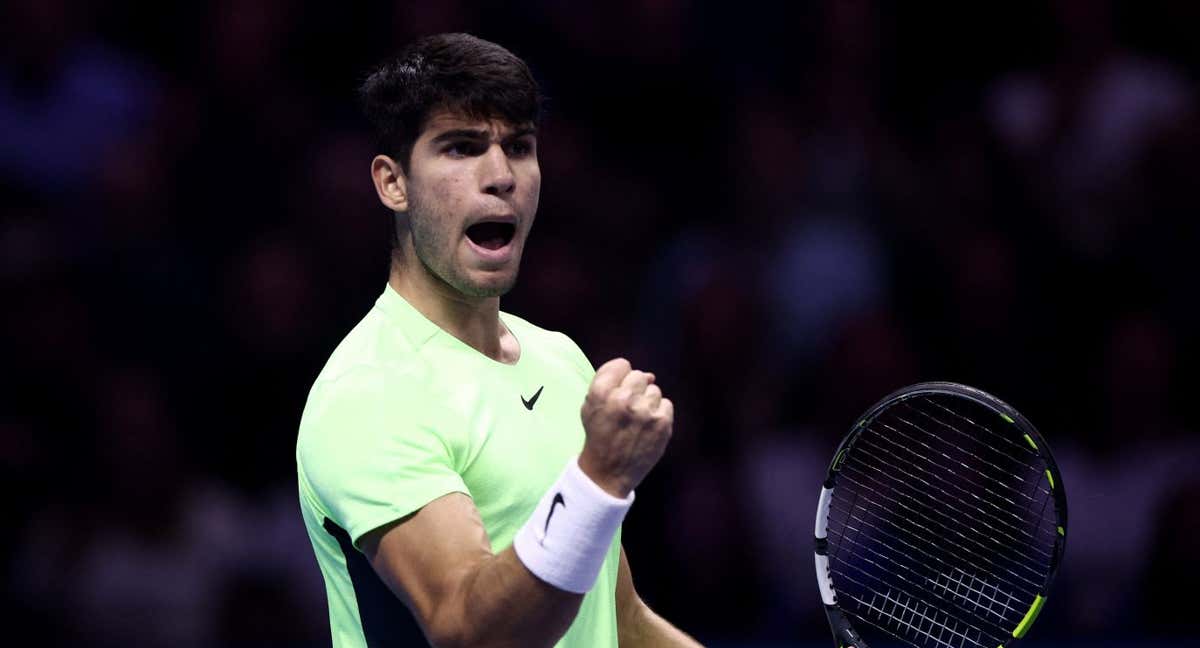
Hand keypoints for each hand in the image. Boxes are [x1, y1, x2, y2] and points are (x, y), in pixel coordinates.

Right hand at [578, 358, 673, 497]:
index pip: (621, 365)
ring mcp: (645, 411)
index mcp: (601, 393)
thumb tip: (649, 375)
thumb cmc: (599, 436)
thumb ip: (609, 382)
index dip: (621, 377)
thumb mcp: (589, 406)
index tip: (619, 390)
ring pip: (654, 390)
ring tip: (637, 420)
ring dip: (647, 402)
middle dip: (634, 390)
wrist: (608, 473)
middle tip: (628, 409)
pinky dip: (659, 413)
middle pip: (639, 376)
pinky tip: (647, 427)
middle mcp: (623, 399)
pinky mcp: (662, 423)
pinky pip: (666, 404)